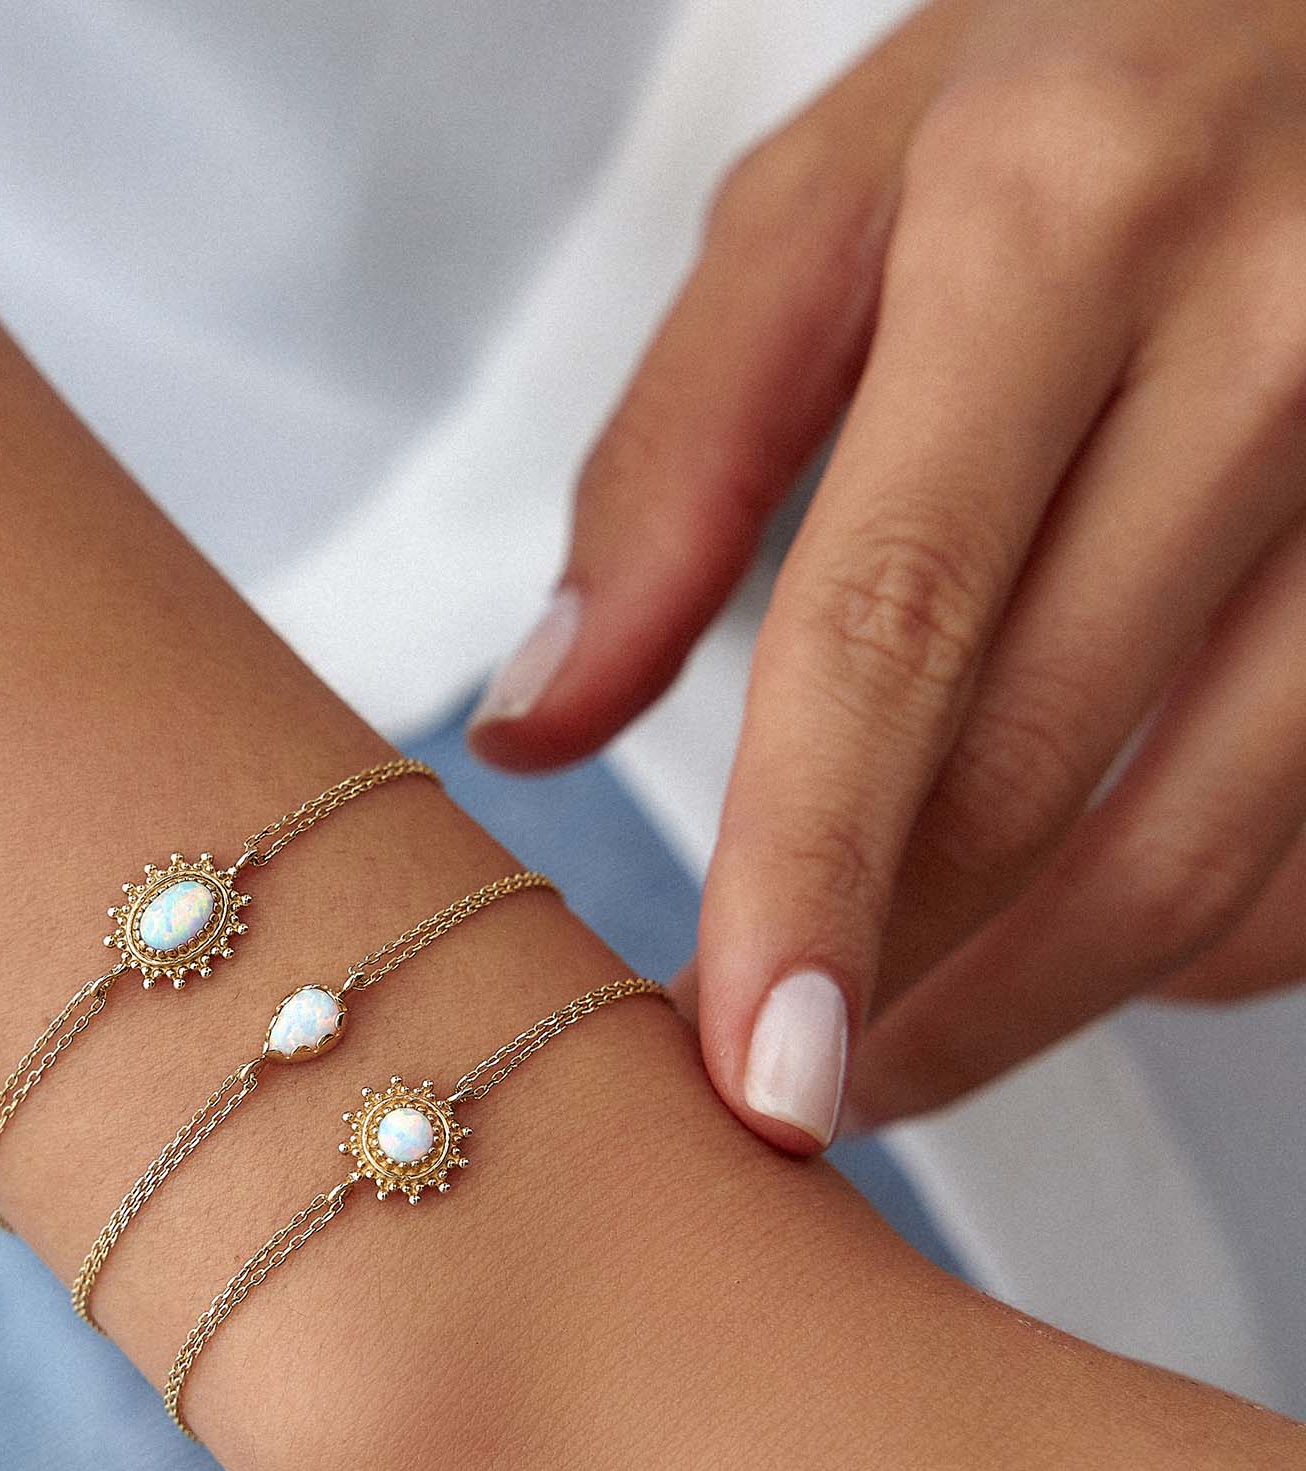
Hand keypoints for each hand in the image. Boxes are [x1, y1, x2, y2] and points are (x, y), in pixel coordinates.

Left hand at [468, 0, 1305, 1147]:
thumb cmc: (1067, 83)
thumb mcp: (825, 209)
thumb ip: (670, 468)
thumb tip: (535, 722)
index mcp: (1059, 223)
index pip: (895, 626)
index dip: (808, 874)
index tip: (751, 1072)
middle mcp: (1275, 335)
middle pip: (1042, 770)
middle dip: (890, 977)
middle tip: (777, 1075)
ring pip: (1211, 844)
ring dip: (1029, 1001)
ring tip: (894, 1047)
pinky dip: (1192, 934)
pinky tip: (1075, 928)